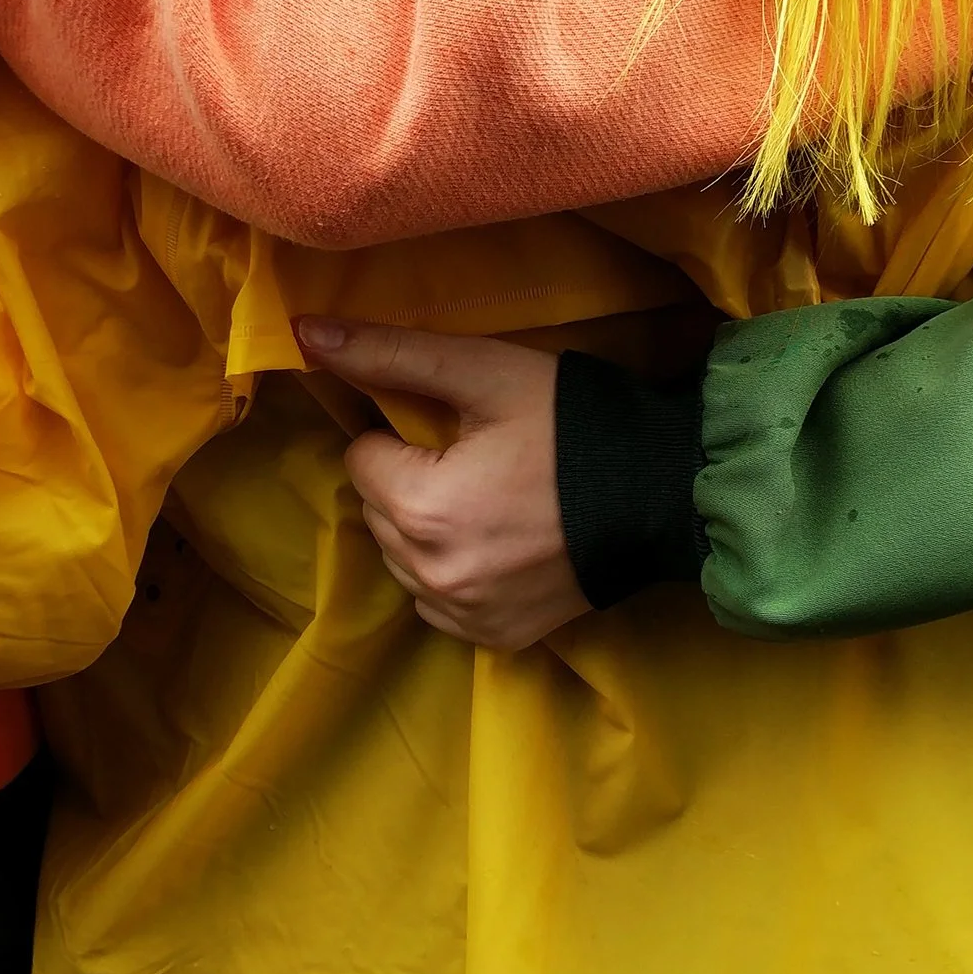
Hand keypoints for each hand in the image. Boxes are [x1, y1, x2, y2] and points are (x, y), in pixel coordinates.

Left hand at [296, 318, 592, 649]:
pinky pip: (438, 604)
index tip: (456, 426)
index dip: (402, 434)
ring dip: (426, 530)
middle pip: (378, 511)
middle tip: (478, 459)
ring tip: (492, 501)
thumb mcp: (487, 372)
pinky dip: (454, 574)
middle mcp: (430, 575)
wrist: (667, 495)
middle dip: (410, 481)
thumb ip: (392, 354)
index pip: (362, 457)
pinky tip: (500, 544)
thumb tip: (305, 334)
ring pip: (402, 560)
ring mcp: (463, 615)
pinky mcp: (494, 638)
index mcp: (420, 508)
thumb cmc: (573, 425)